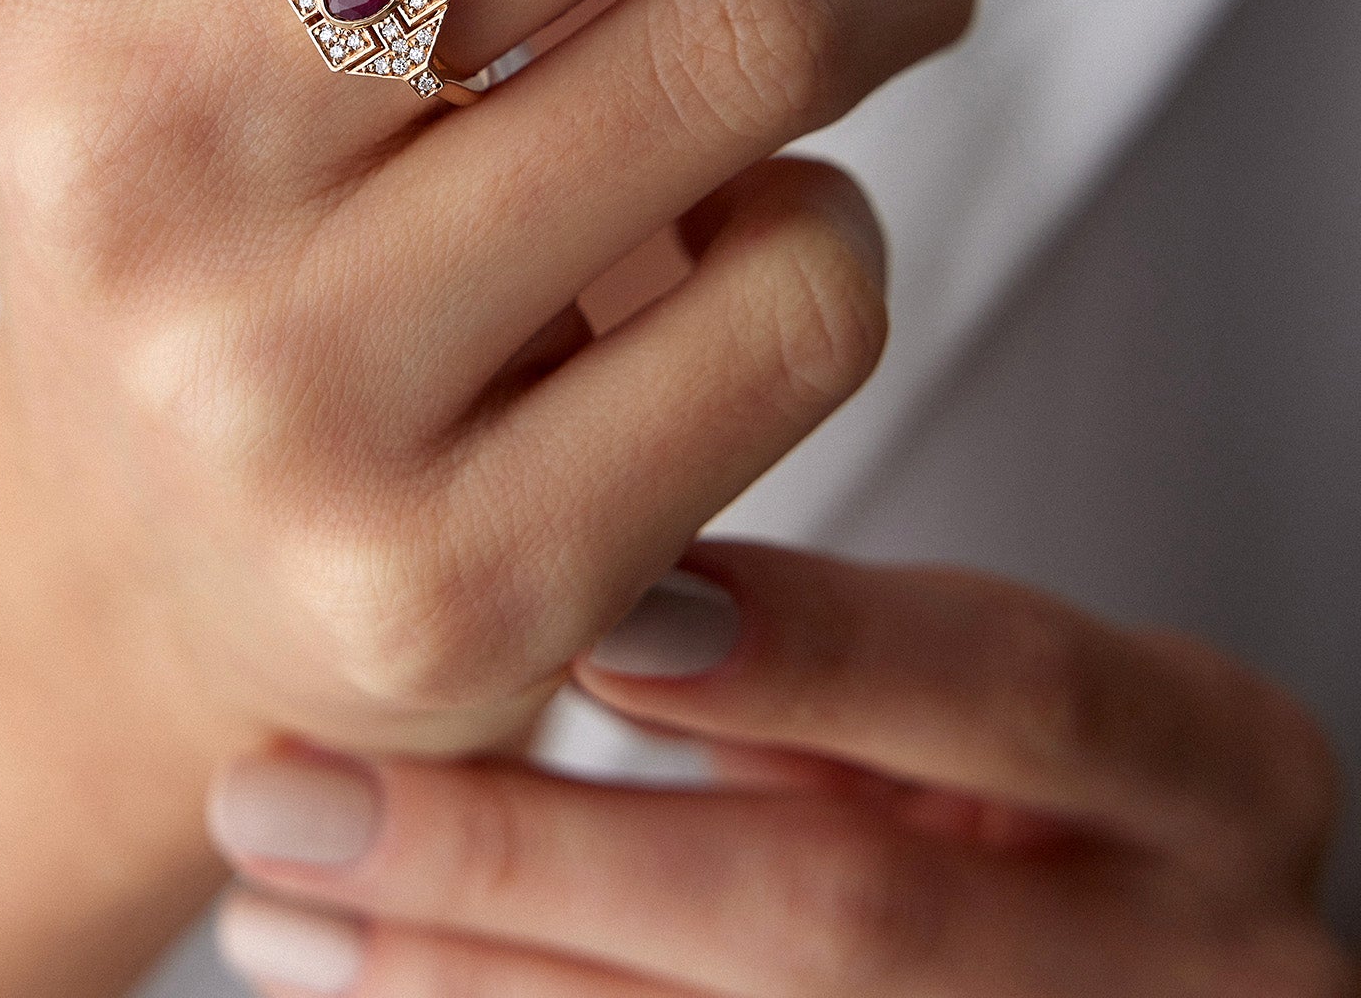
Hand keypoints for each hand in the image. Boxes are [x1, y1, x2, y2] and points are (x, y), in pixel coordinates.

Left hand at [210, 543, 1352, 993]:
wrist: (1116, 965)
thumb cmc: (1005, 770)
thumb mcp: (974, 680)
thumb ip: (819, 631)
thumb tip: (566, 528)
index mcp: (1203, 766)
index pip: (1009, 689)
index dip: (802, 653)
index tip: (586, 611)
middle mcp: (1187, 952)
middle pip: (840, 922)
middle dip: (536, 863)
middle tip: (300, 797)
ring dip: (471, 981)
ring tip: (277, 904)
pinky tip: (361, 979)